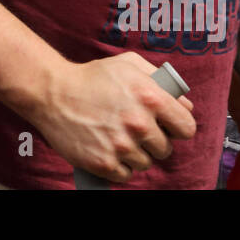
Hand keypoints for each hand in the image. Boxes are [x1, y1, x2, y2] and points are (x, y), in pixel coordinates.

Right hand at [31, 52, 195, 183]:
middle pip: (166, 149)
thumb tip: (185, 105)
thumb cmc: (92, 76)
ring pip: (145, 163)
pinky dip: (119, 166)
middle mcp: (140, 123)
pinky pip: (126, 175)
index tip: (167, 127)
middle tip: (134, 130)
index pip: (186, 128)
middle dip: (154, 141)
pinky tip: (108, 149)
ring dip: (135, 154)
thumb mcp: (129, 64)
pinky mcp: (104, 163)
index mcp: (151, 97)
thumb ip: (162, 80)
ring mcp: (122, 145)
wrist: (52, 92)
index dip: (177, 128)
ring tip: (117, 137)